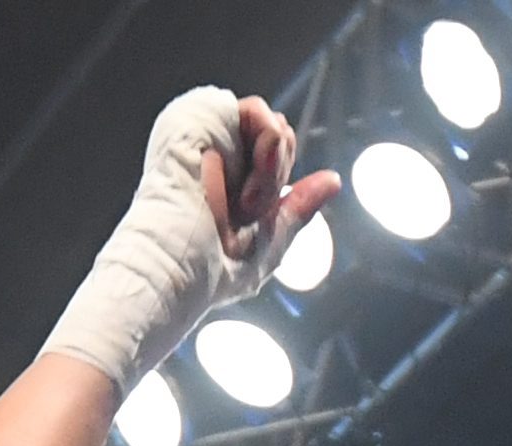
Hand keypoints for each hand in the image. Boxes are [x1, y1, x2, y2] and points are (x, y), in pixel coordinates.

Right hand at [196, 94, 340, 260]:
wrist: (179, 265)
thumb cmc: (212, 266)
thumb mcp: (270, 238)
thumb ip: (300, 206)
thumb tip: (332, 180)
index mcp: (226, 170)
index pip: (277, 152)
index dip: (279, 181)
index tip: (256, 217)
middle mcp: (216, 145)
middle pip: (282, 136)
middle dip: (278, 179)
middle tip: (248, 212)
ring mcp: (207, 126)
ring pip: (275, 126)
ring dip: (272, 174)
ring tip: (244, 205)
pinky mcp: (200, 112)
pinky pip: (260, 112)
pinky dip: (267, 156)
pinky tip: (243, 188)